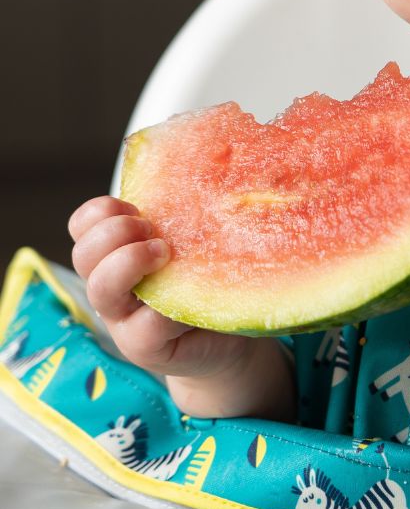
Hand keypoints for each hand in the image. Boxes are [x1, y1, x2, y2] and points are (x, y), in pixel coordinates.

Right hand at [68, 196, 254, 380]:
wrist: (227, 338)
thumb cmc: (209, 279)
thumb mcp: (194, 242)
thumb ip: (186, 216)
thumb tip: (212, 161)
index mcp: (116, 254)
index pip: (83, 225)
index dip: (101, 211)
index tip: (139, 207)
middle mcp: (111, 285)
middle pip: (84, 253)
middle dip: (113, 232)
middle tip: (153, 229)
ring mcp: (123, 319)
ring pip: (101, 289)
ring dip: (129, 262)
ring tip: (164, 253)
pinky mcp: (145, 347)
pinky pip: (145, 326)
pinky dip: (166, 308)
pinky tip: (193, 296)